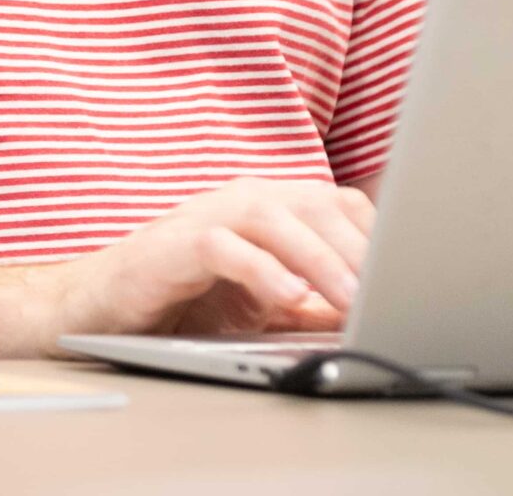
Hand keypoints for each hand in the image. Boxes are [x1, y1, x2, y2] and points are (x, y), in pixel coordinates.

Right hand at [45, 179, 375, 339]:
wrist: (101, 305)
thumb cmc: (184, 300)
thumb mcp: (262, 303)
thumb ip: (311, 302)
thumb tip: (369, 312)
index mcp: (272, 206)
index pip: (339, 204)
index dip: (378, 235)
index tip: (411, 271)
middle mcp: (244, 200)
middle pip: (317, 205)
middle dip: (361, 249)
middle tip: (395, 288)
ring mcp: (209, 215)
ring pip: (277, 218)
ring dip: (320, 258)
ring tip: (354, 296)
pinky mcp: (176, 243)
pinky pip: (226, 248)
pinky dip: (262, 270)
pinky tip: (288, 297)